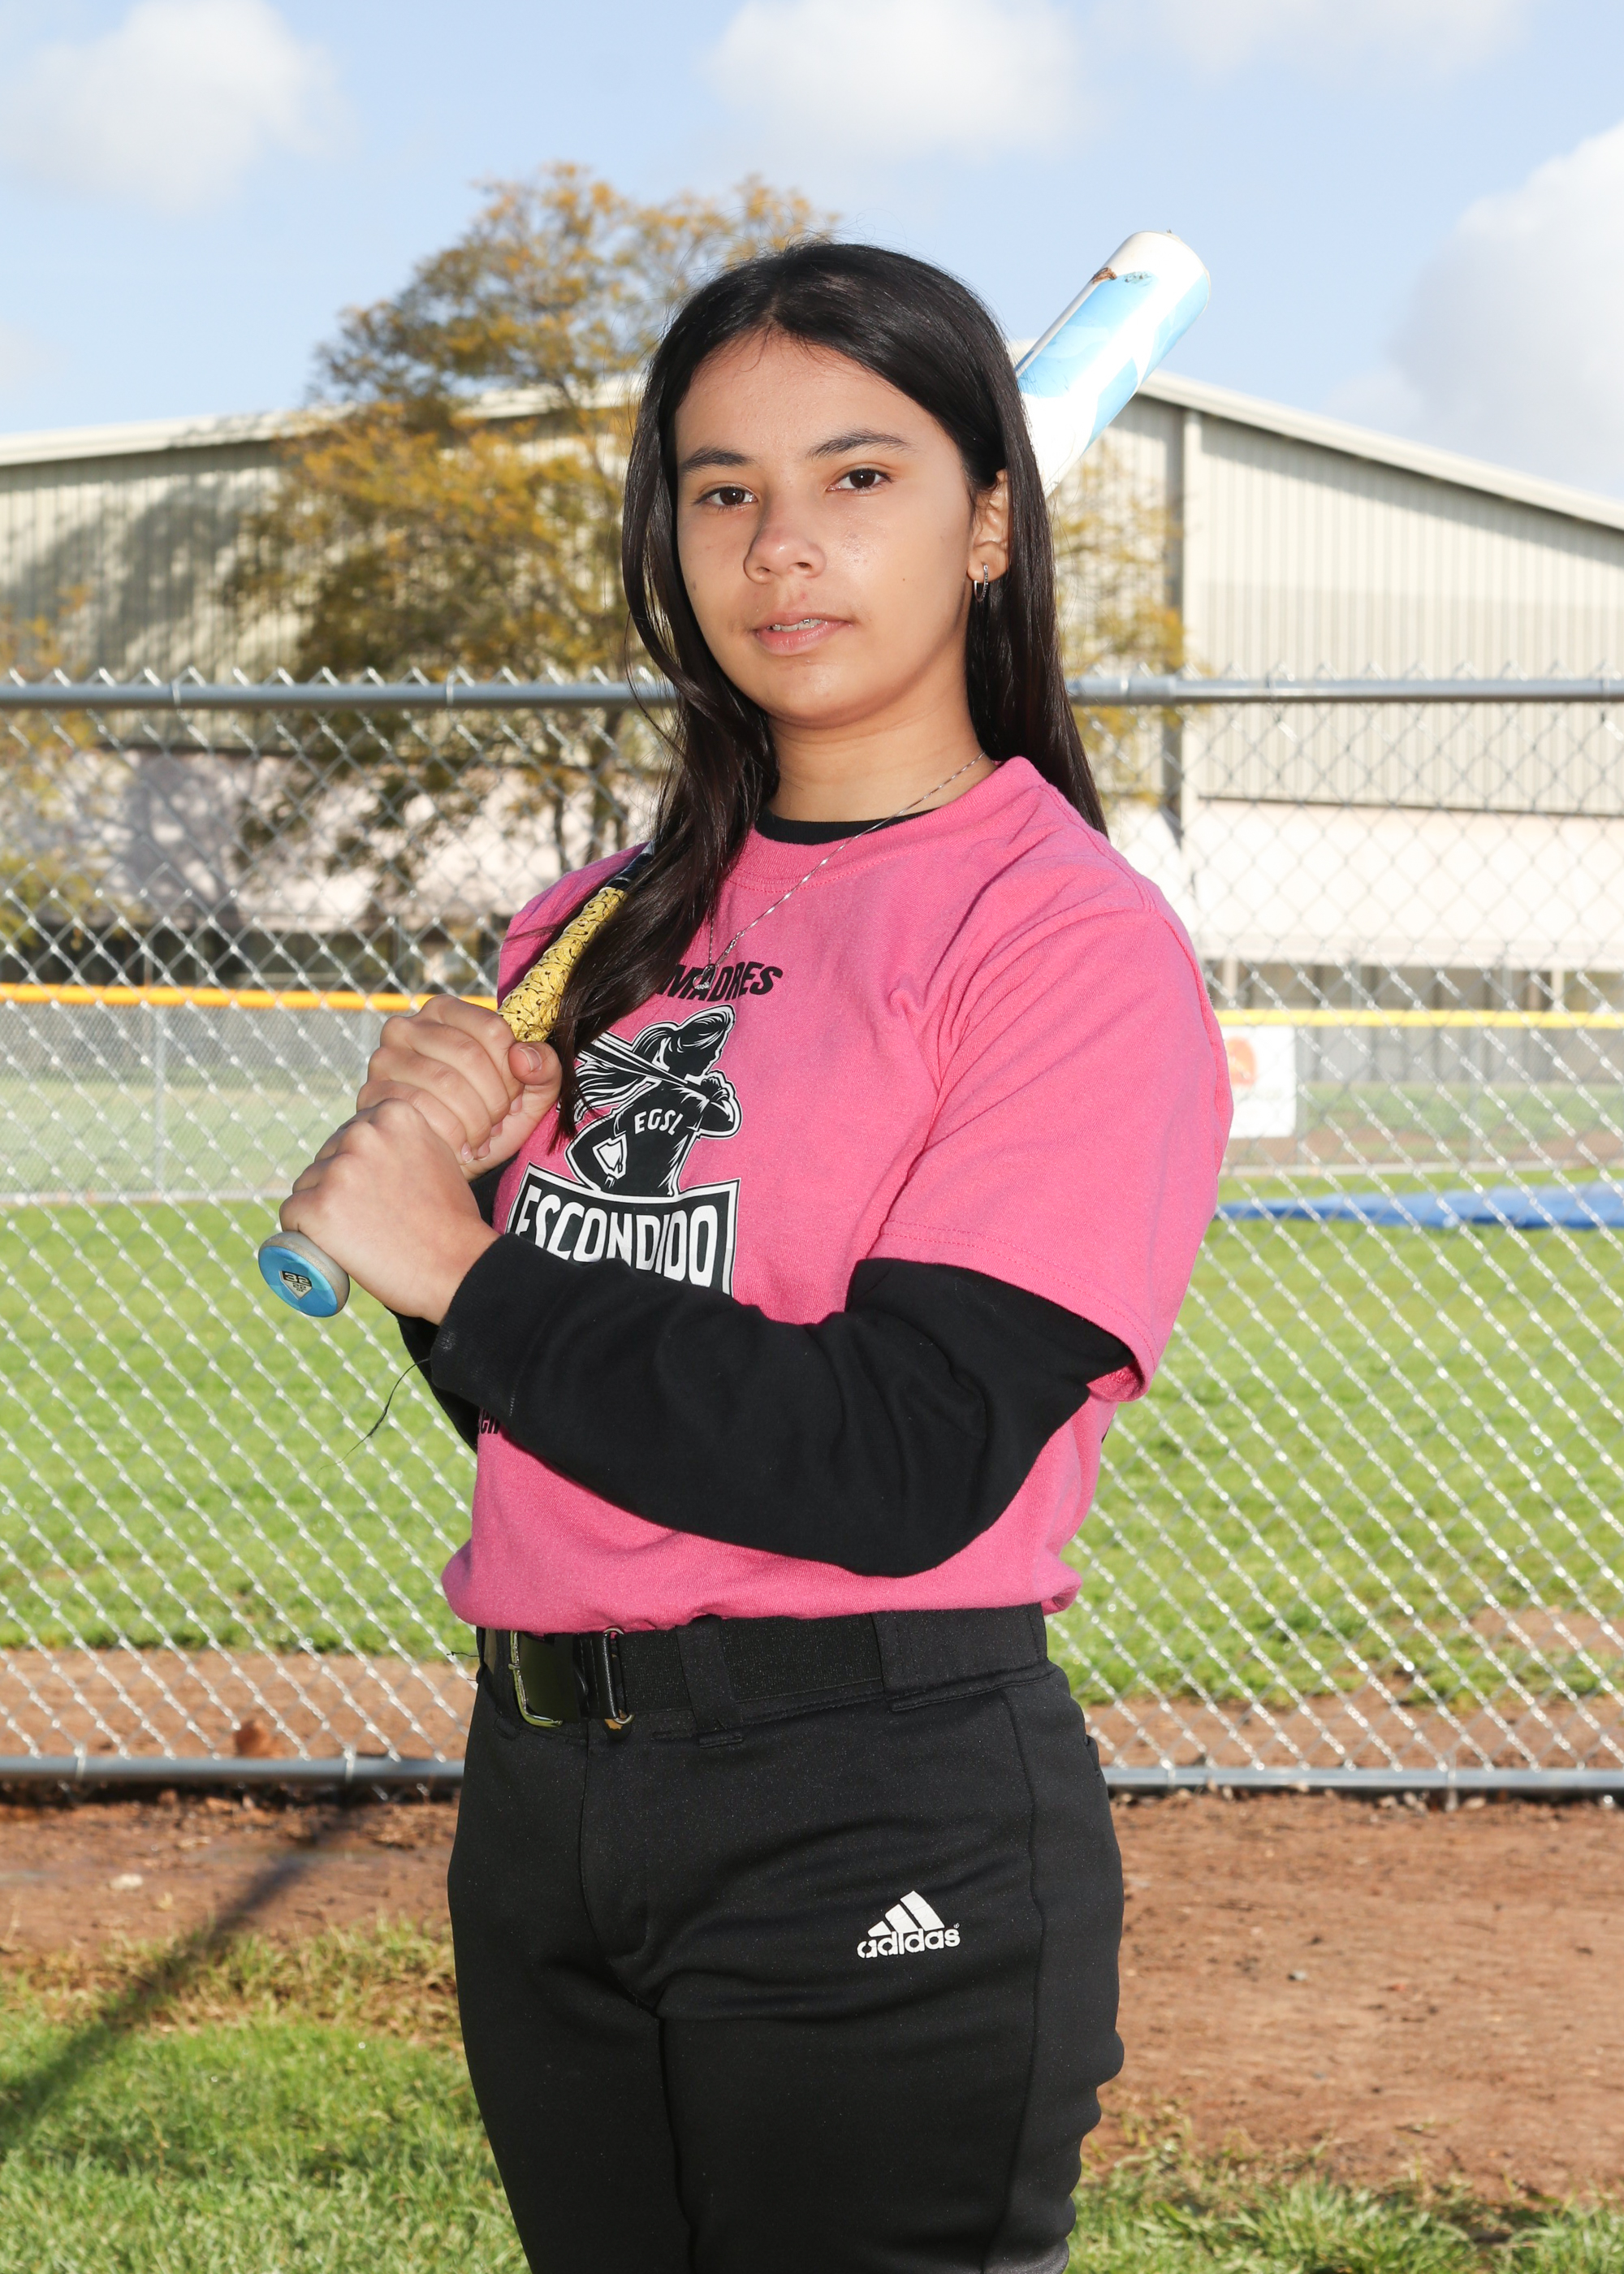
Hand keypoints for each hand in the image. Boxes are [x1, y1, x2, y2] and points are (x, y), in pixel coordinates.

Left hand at [281, 1099, 497, 1321]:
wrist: (458, 1267)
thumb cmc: (451, 1222)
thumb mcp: (437, 1157)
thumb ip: (405, 1141)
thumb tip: (377, 1139)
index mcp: (394, 1115)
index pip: (351, 1134)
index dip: (359, 1165)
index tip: (376, 1191)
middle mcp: (363, 1134)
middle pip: (326, 1157)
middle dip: (338, 1185)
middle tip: (369, 1218)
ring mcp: (339, 1170)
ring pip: (307, 1185)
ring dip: (322, 1208)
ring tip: (360, 1235)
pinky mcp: (319, 1206)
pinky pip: (291, 1214)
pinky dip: (304, 1232)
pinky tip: (331, 1244)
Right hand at [359, 995, 560, 1173]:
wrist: (444, 1163)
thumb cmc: (487, 1121)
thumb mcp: (529, 1096)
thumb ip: (545, 1070)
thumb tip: (523, 1057)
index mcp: (446, 1012)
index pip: (493, 1030)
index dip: (512, 1072)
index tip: (514, 1098)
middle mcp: (408, 1026)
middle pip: (469, 1054)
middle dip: (494, 1099)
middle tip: (497, 1125)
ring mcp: (384, 1059)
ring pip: (445, 1082)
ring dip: (474, 1121)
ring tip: (480, 1139)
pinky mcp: (372, 1094)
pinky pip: (419, 1108)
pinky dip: (449, 1135)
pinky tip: (458, 1149)